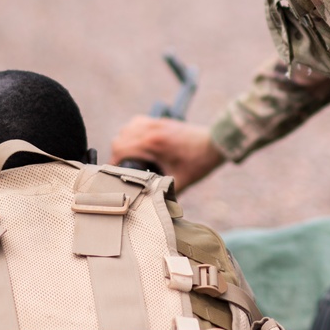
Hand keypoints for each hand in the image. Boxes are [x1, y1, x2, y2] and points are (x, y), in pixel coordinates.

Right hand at [110, 118, 224, 192]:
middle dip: (117, 154)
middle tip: (124, 168)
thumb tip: (153, 208)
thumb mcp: (181, 181)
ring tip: (129, 156)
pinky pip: (137, 122)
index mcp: (153, 144)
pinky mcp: (160, 121)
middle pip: (120, 139)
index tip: (116, 175)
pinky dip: (132, 132)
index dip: (113, 163)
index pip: (120, 149)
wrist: (215, 143)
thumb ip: (165, 194)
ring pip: (126, 128)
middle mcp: (151, 131)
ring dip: (123, 142)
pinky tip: (138, 143)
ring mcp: (155, 123)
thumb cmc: (199, 162)